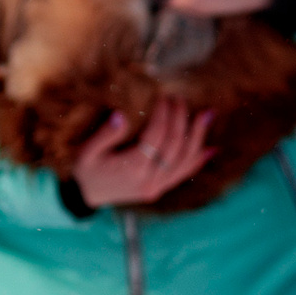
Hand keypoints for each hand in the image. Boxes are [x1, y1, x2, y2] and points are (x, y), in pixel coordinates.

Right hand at [71, 97, 215, 207]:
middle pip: (174, 146)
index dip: (163, 115)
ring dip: (197, 136)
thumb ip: (105, 135)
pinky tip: (210, 147)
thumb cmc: (85, 170)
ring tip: (206, 115)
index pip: (156, 136)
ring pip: (185, 160)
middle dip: (180, 119)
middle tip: (179, 99)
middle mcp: (149, 180)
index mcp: (132, 169)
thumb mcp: (87, 152)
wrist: (85, 197)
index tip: (163, 97)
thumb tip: (120, 115)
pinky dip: (197, 160)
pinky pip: (183, 174)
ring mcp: (156, 187)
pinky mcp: (159, 189)